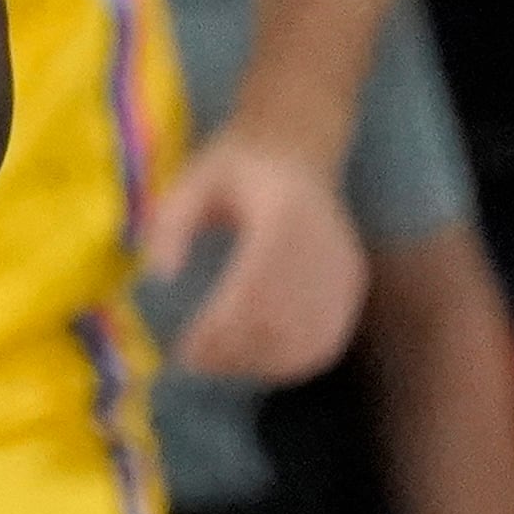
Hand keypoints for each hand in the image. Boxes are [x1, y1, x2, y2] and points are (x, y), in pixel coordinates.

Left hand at [150, 130, 364, 381]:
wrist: (295, 149)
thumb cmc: (236, 166)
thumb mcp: (192, 179)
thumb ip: (172, 223)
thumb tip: (161, 275)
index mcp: (286, 213)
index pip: (259, 284)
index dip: (223, 324)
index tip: (184, 344)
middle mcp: (326, 245)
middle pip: (286, 319)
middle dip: (237, 350)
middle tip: (192, 359)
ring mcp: (345, 268)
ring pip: (310, 339)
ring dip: (262, 362)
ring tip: (216, 364)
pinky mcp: (353, 283)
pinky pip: (328, 338)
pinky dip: (290, 361)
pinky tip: (253, 361)